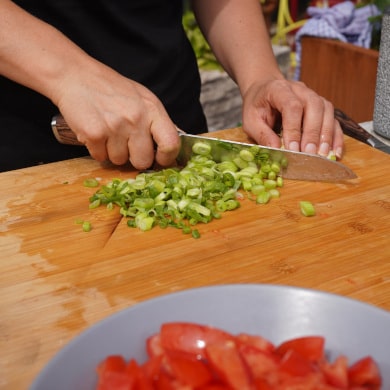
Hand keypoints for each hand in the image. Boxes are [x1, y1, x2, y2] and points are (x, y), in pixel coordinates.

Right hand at [55, 63, 179, 169]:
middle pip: (143, 161)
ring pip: (120, 161)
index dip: (166, 158)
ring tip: (108, 132)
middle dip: (134, 158)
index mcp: (152, 109)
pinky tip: (96, 133)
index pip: (171, 144)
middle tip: (126, 144)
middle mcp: (136, 118)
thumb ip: (157, 122)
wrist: (75, 76)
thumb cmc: (111, 89)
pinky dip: (97, 150)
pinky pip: (100, 157)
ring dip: (113, 153)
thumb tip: (174, 144)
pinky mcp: (94, 134)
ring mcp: (115, 127)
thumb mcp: (142, 98)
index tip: (159, 159)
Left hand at [241, 79, 343, 157]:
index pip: (292, 106)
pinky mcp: (321, 107)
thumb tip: (276, 150)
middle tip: (309, 153)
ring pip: (327, 112)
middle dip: (312, 133)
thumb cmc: (256, 106)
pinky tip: (334, 152)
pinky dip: (335, 136)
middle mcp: (300, 90)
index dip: (293, 128)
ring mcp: (313, 96)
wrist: (264, 90)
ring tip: (322, 155)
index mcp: (279, 90)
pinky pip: (333, 120)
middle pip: (314, 107)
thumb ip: (262, 134)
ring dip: (326, 135)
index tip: (292, 148)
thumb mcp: (250, 120)